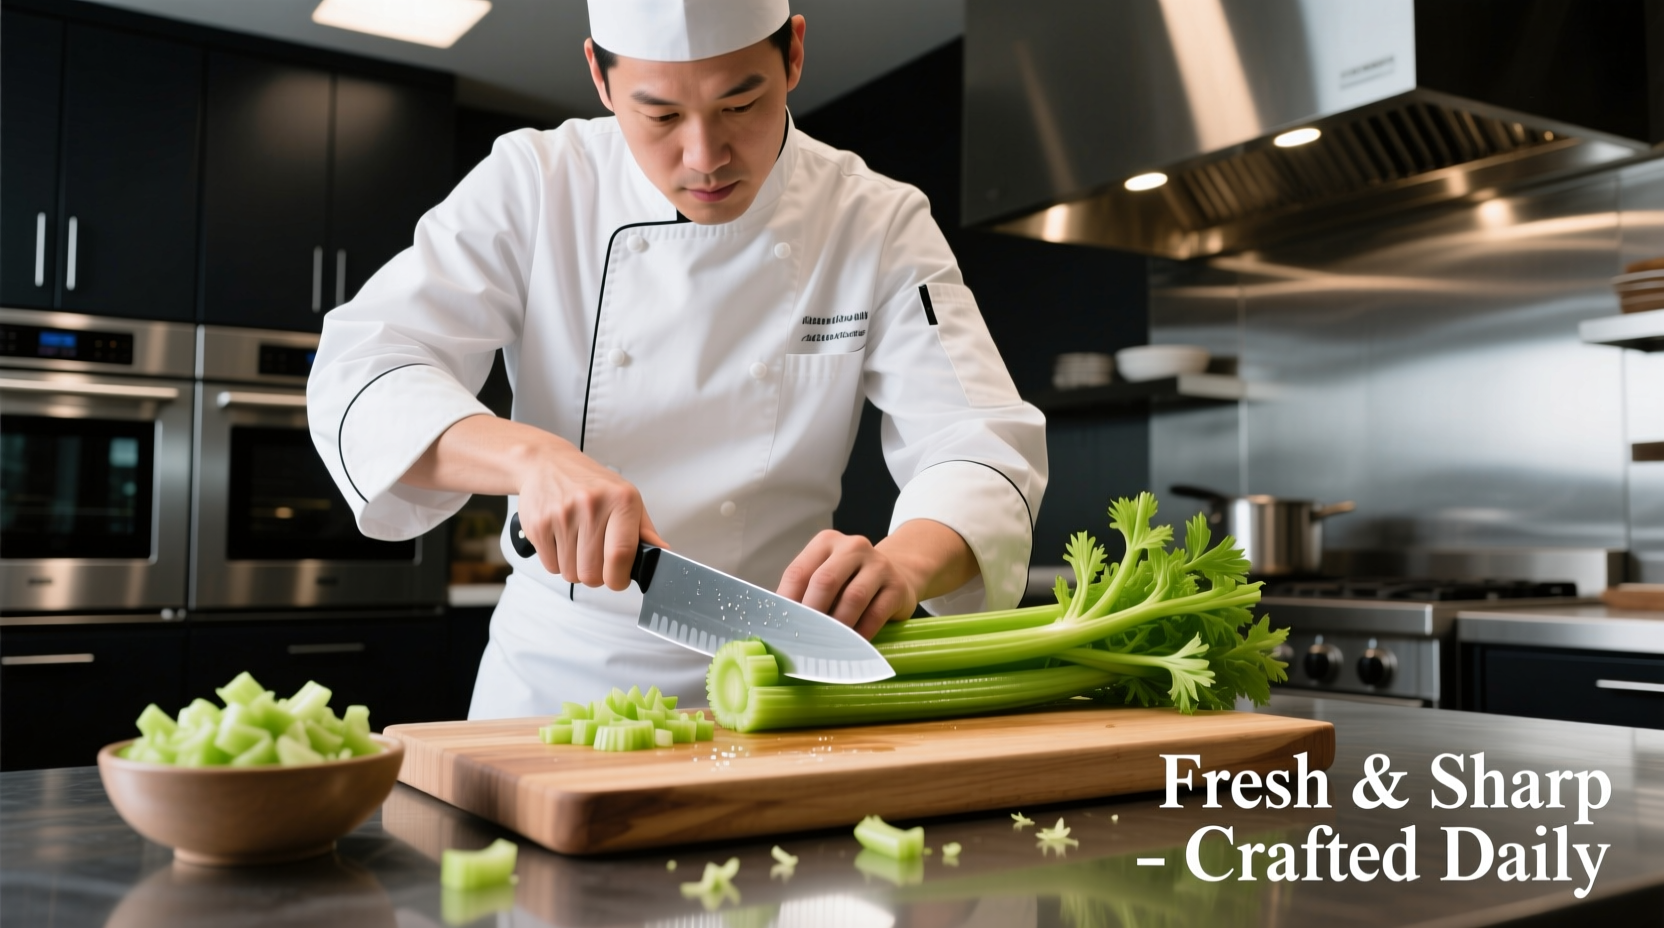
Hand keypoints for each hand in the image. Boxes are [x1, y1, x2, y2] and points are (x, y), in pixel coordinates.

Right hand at [514, 442, 667, 589]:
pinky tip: (561, 540)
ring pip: (571, 574)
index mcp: (621, 500)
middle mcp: (591, 505)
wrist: (547, 463)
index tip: (618, 579)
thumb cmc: (591, 484)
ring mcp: (562, 515)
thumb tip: (662, 554)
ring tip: (578, 544)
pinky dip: (557, 561)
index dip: (619, 578)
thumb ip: (644, 531)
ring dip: (576, 568)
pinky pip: (551, 567)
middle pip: (593, 573)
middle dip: (596, 575)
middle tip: (596, 557)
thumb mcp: (626, 498)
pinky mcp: (538, 525)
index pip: (621, 554)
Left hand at [776, 531, 918, 638]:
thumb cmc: (851, 580)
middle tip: (803, 638)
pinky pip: (875, 613)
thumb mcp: (827, 575)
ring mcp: (878, 565)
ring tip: (826, 644)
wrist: (898, 574)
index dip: (787, 601)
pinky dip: (861, 633)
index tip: (781, 627)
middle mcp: (853, 547)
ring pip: (853, 597)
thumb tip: (782, 624)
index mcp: (826, 542)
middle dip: (812, 613)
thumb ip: (805, 591)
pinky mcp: (897, 586)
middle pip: (825, 581)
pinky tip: (851, 645)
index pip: (799, 571)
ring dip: (837, 625)